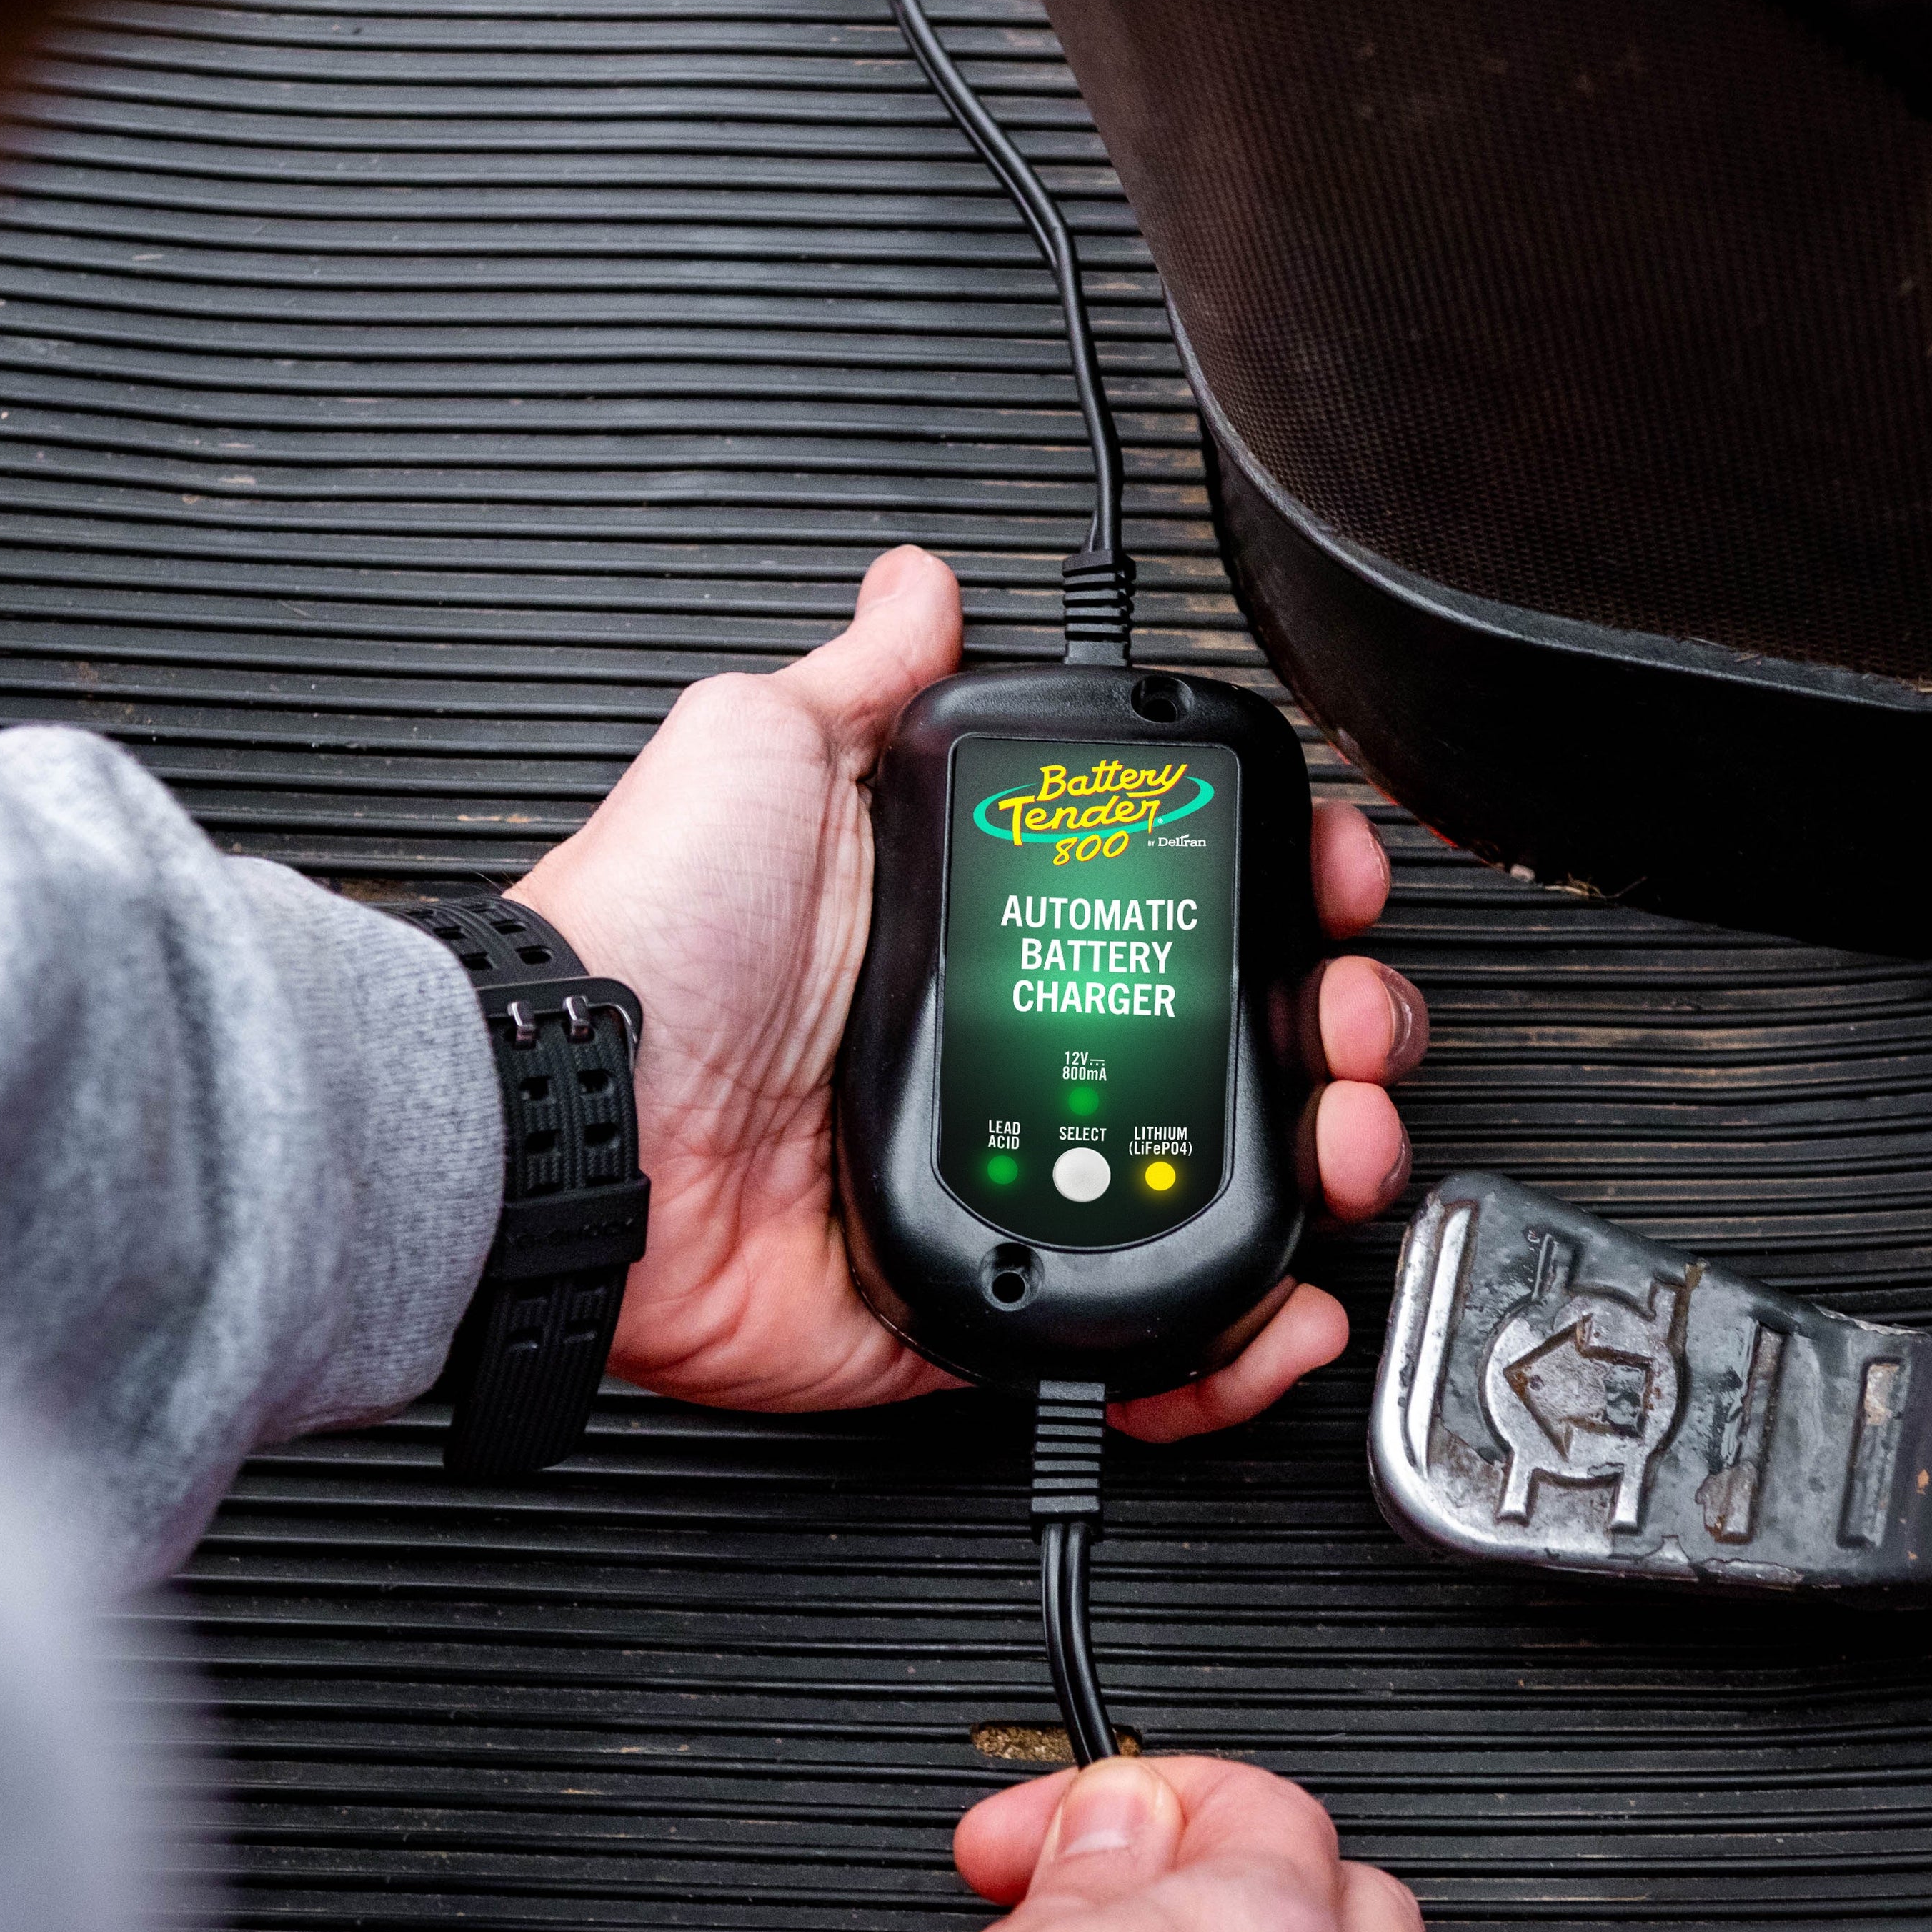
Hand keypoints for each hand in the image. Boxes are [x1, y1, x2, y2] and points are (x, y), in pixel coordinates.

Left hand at [508, 546, 1430, 1438]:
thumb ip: (862, 677)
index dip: (1270, 888)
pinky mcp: (968, 1307)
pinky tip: (1284, 1304)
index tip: (1324, 882)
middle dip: (1335, 1030)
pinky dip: (1222, 1344)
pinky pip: (1126, 1341)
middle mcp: (995, 1050)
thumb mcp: (757, 746)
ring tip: (1346, 1146)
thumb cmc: (647, 934)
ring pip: (1207, 1190)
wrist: (575, 1113)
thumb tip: (917, 587)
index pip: (1161, 900)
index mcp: (963, 926)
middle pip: (1226, 1045)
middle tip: (1356, 1023)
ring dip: (1313, 1169)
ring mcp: (997, 1180)